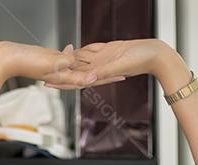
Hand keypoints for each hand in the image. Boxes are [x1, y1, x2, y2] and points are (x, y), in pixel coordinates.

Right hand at [0, 41, 126, 88]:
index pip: (89, 79)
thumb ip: (66, 63)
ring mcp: (56, 67)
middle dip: (104, 74)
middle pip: (88, 74)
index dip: (105, 77)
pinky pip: (67, 58)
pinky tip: (76, 49)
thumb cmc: (27, 62)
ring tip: (105, 61)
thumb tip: (79, 67)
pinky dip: (75, 54)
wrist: (9, 58)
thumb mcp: (50, 62)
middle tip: (122, 72)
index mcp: (64, 77)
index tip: (120, 76)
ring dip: (91, 64)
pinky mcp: (50, 59)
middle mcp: (62, 74)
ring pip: (78, 66)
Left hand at [44, 38, 173, 89]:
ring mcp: (103, 60)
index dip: (61, 80)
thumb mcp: (120, 65)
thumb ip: (104, 72)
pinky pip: (90, 51)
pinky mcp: (108, 51)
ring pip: (80, 60)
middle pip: (74, 71)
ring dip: (68, 60)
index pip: (76, 79)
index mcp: (100, 74)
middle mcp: (99, 69)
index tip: (46, 81)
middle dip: (59, 71)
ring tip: (53, 59)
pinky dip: (80, 50)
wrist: (155, 54)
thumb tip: (89, 79)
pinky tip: (72, 49)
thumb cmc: (141, 61)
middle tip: (43, 69)